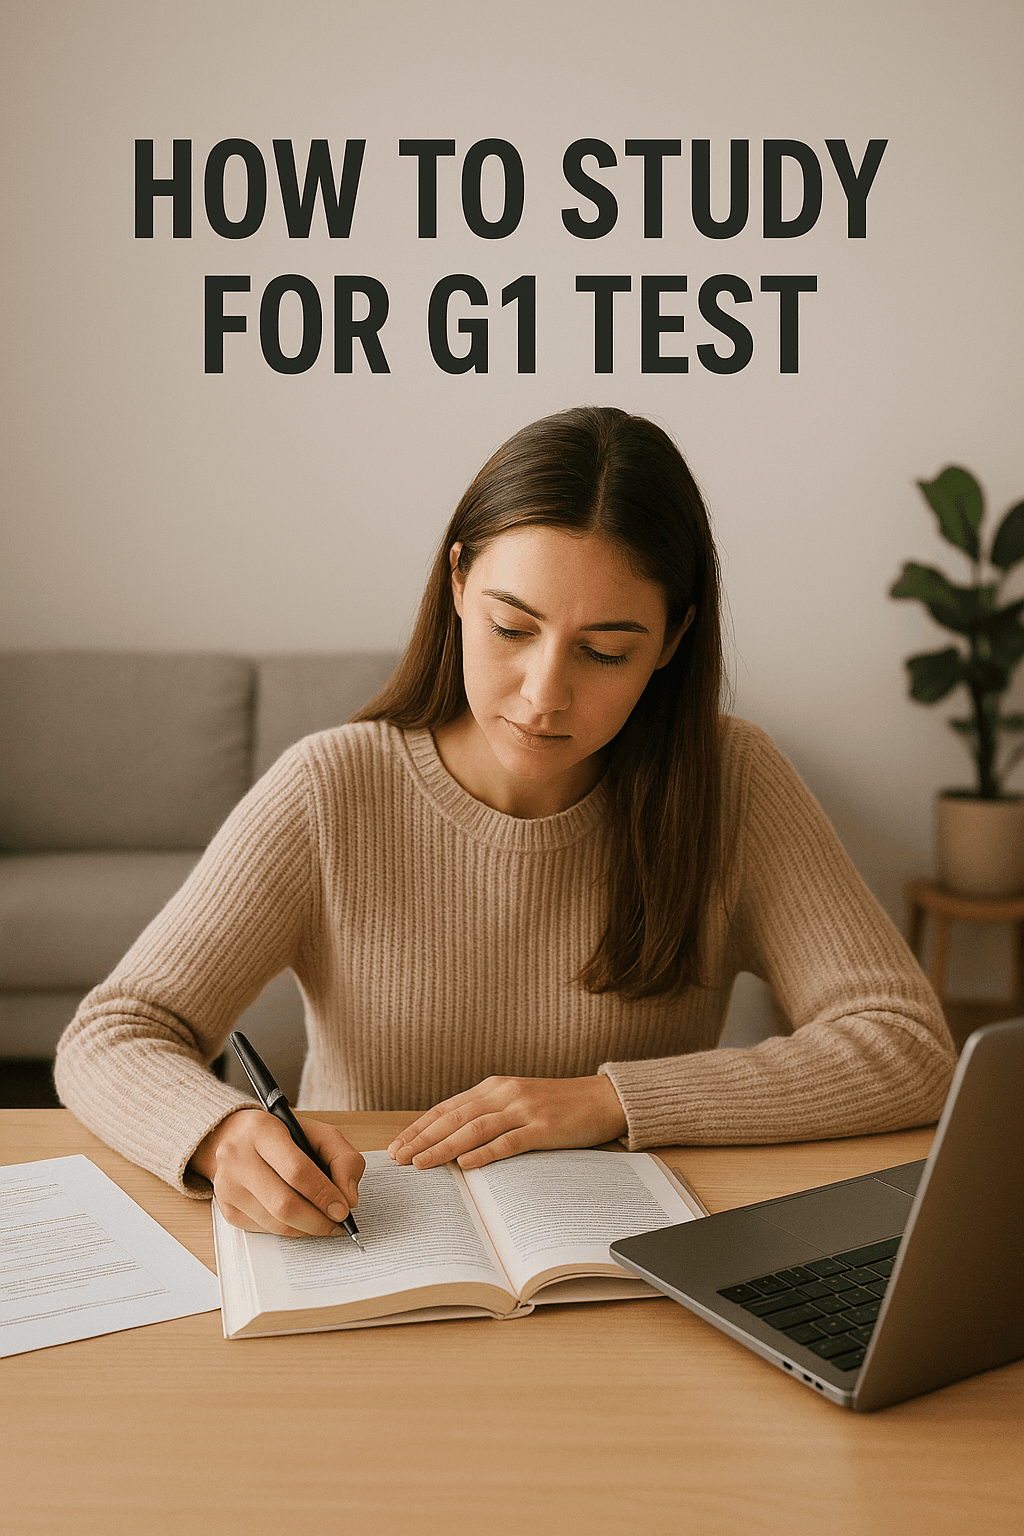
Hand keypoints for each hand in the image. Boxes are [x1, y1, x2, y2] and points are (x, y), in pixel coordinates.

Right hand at [190, 1109, 365, 1237]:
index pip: (297, 1171)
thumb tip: (349, 1199)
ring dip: (306, 1229)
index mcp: (262, 1131)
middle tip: (337, 1224)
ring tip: (323, 1223)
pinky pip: (263, 1229)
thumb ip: (343, 1158)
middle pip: (284, 1204)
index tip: (343, 1210)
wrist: (232, 1137)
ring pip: (274, 1222)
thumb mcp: (318, 1133)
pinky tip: (299, 1220)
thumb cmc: (281, 1135)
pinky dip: (287, 1229)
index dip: (324, 1194)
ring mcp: (228, 1185)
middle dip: (317, 1220)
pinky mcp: (225, 1207)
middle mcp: (238, 1158)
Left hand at [387, 1075, 627, 1170]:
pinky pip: (508, 1141)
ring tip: (420, 1164)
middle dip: (422, 1139)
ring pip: (474, 1129)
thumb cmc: (558, 1105)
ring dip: (443, 1147)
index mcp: (495, 1087)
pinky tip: (465, 1164)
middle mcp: (505, 1094)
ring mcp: (524, 1109)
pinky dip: (484, 1153)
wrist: (602, 1099)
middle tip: (397, 1158)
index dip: (419, 1127)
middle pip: (454, 1117)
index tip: (397, 1145)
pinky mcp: (543, 1127)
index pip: (447, 1108)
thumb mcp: (518, 1102)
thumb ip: (489, 1115)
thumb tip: (452, 1141)